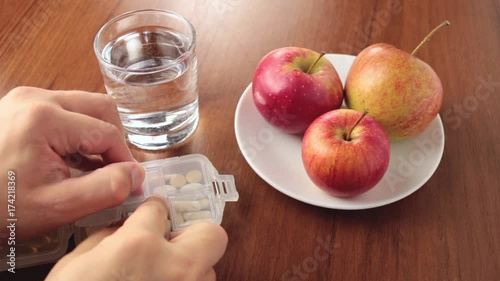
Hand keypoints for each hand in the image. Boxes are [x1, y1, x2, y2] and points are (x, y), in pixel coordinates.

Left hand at [0, 87, 144, 240]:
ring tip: (93, 168)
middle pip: (101, 108)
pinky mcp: (21, 106)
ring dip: (98, 136)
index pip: (108, 133)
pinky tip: (74, 161)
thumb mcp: (57, 206)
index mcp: (45, 118)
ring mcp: (26, 99)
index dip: (125, 161)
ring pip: (85, 107)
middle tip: (115, 171)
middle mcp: (36, 98)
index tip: (129, 185)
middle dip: (115, 141)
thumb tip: (136, 175)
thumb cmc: (0, 207)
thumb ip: (105, 189)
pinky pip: (66, 112)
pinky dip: (79, 134)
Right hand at [46, 197, 227, 280]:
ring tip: (162, 276)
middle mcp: (174, 267)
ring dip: (189, 268)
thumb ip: (104, 239)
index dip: (152, 210)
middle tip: (171, 241)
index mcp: (139, 246)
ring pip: (208, 270)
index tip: (149, 215)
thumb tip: (120, 231)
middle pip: (211, 234)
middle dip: (193, 233)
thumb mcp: (75, 265)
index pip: (159, 209)